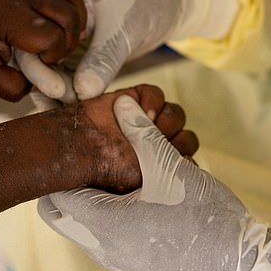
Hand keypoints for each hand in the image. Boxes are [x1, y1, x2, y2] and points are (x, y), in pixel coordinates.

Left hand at [0, 0, 90, 100]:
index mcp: (10, 17)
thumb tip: (43, 82)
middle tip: (55, 53)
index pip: (53, 36)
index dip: (54, 55)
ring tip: (73, 35)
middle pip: (69, 14)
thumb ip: (14, 87)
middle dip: (70, 40)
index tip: (40, 63)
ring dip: (78, 16)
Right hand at [18, 0, 183, 101]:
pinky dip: (72, 93)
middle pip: (36, 58)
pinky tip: (78, 111)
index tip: (58, 90)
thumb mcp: (122, 29)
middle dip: (47, 85)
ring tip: (70, 114)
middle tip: (65, 105)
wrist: (163, 1)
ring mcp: (64, 41)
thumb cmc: (142, 2)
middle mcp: (52, 22)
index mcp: (53, 4)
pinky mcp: (78, 57)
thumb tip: (82, 92)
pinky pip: (68, 78)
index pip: (33, 38)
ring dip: (58, 93)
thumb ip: (103, 59)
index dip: (40, 67)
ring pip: (52, 72)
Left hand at [38, 95, 270, 270]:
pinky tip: (138, 192)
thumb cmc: (203, 218)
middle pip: (63, 211)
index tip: (75, 145)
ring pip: (85, 223)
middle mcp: (101, 245)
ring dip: (95, 195)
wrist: (238, 265)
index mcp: (102, 222)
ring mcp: (116, 258)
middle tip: (93, 158)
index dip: (63, 164)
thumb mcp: (170, 167)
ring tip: (119, 171)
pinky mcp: (133, 262)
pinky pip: (105, 235)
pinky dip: (111, 211)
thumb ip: (141, 133)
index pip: (54, 193)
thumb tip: (122, 104)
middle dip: (74, 181)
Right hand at [60, 84, 197, 192]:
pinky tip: (143, 110)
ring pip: (175, 115)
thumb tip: (191, 160)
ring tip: (150, 126)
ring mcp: (145, 122)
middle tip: (159, 144)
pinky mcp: (135, 99)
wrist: (80, 146)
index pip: (188, 160)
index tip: (176, 160)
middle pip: (186, 137)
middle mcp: (155, 145)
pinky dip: (153, 101)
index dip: (185, 158)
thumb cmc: (109, 169)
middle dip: (177, 140)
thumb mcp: (145, 175)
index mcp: (159, 168)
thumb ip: (172, 167)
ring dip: (167, 120)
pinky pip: (156, 94)